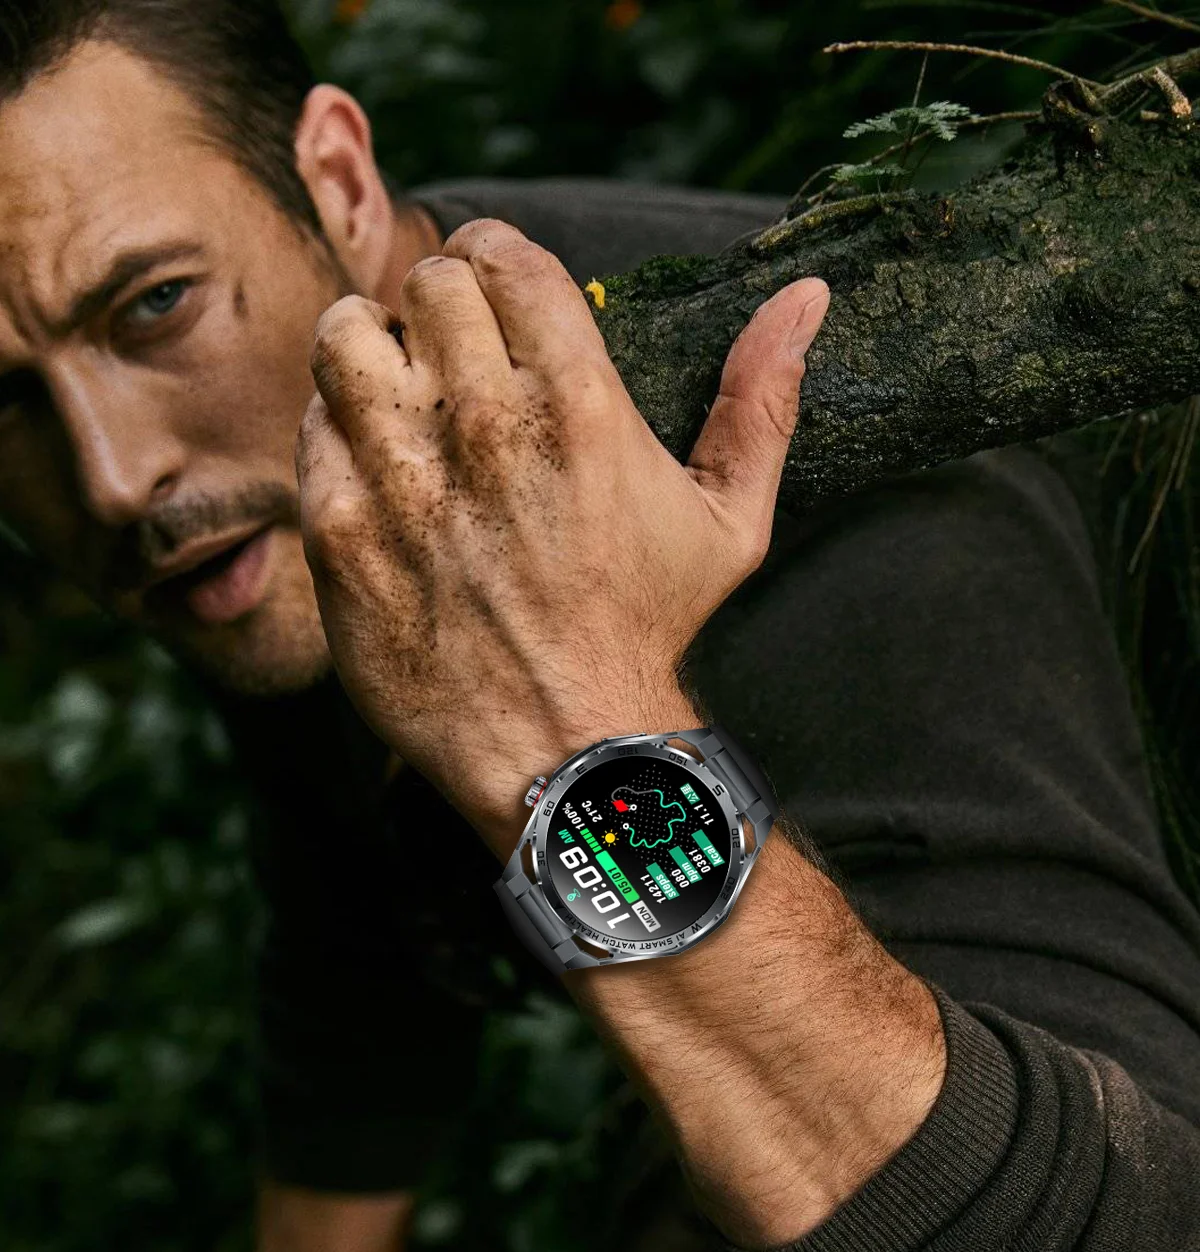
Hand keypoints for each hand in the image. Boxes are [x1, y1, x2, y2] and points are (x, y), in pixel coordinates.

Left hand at [296, 219, 827, 854]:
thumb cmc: (650, 630)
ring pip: (347, 336)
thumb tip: (805, 298)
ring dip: (369, 349)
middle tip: (450, 352)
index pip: (502, 254)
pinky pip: (314, 430)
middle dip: (438, 305)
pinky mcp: (343, 536)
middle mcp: (486, 425)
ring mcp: (405, 480)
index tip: (494, 291)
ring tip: (395, 388)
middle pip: (426, 285)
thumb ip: (762, 399)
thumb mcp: (732, 519)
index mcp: (580, 401)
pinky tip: (373, 466)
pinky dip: (336, 433)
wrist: (568, 748)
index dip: (492, 258)